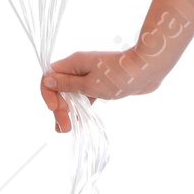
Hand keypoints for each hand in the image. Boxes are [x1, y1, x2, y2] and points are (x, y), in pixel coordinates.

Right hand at [39, 47, 160, 132]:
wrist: (147, 70)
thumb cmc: (118, 76)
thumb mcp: (90, 84)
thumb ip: (68, 85)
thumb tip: (46, 80)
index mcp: (73, 63)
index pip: (49, 77)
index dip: (48, 94)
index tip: (56, 110)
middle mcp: (78, 67)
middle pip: (58, 88)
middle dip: (59, 108)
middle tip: (65, 128)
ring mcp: (89, 75)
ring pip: (70, 94)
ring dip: (67, 111)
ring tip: (67, 130)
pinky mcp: (99, 84)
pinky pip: (83, 97)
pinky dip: (79, 108)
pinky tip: (77, 122)